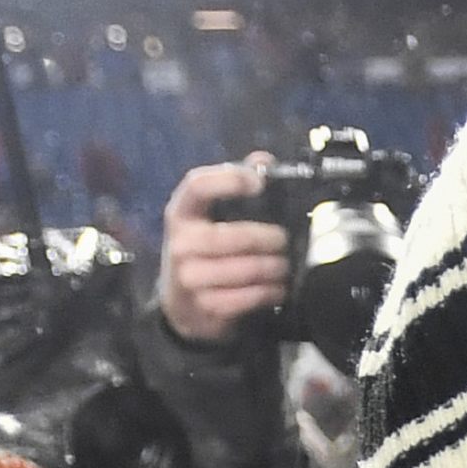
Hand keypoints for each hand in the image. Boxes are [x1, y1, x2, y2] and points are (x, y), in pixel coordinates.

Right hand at [158, 158, 288, 344]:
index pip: (198, 186)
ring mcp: (192, 277)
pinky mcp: (208, 306)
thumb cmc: (200, 254)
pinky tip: (278, 288)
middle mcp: (182, 244)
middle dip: (270, 239)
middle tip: (285, 240)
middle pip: (236, 236)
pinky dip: (271, 292)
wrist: (181, 308)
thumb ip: (232, 187)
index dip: (229, 180)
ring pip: (249, 269)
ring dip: (276, 268)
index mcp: (180, 213)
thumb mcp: (206, 220)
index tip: (258, 182)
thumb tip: (264, 160)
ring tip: (286, 265)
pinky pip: (251, 296)